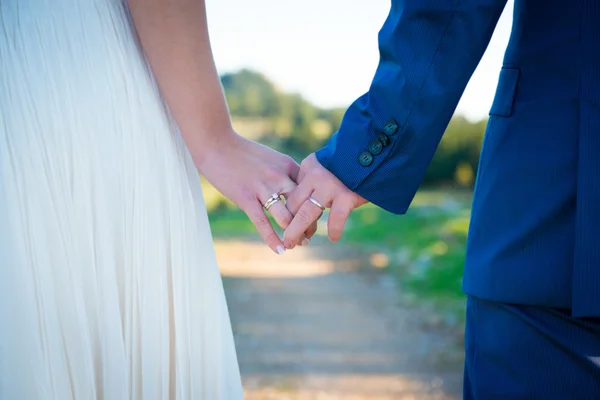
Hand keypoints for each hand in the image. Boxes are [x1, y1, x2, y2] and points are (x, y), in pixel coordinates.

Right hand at [198, 132, 310, 253]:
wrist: (216, 144)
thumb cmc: (244, 153)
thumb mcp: (271, 158)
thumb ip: (285, 173)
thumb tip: (298, 189)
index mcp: (288, 165)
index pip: (310, 189)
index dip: (317, 204)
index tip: (318, 217)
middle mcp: (279, 176)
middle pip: (303, 205)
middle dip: (310, 222)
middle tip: (311, 235)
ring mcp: (263, 188)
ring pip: (286, 217)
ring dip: (295, 233)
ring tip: (299, 244)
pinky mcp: (246, 198)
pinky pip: (263, 223)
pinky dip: (273, 239)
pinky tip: (281, 250)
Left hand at [283, 153, 367, 247]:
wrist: (374, 156)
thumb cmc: (350, 166)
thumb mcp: (327, 167)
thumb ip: (314, 183)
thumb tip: (302, 211)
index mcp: (308, 167)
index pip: (292, 194)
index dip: (289, 214)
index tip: (288, 227)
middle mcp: (315, 175)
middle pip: (294, 205)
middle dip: (288, 225)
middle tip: (286, 241)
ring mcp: (330, 185)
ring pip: (306, 213)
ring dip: (297, 231)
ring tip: (294, 244)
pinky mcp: (346, 194)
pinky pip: (336, 217)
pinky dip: (334, 229)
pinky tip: (334, 238)